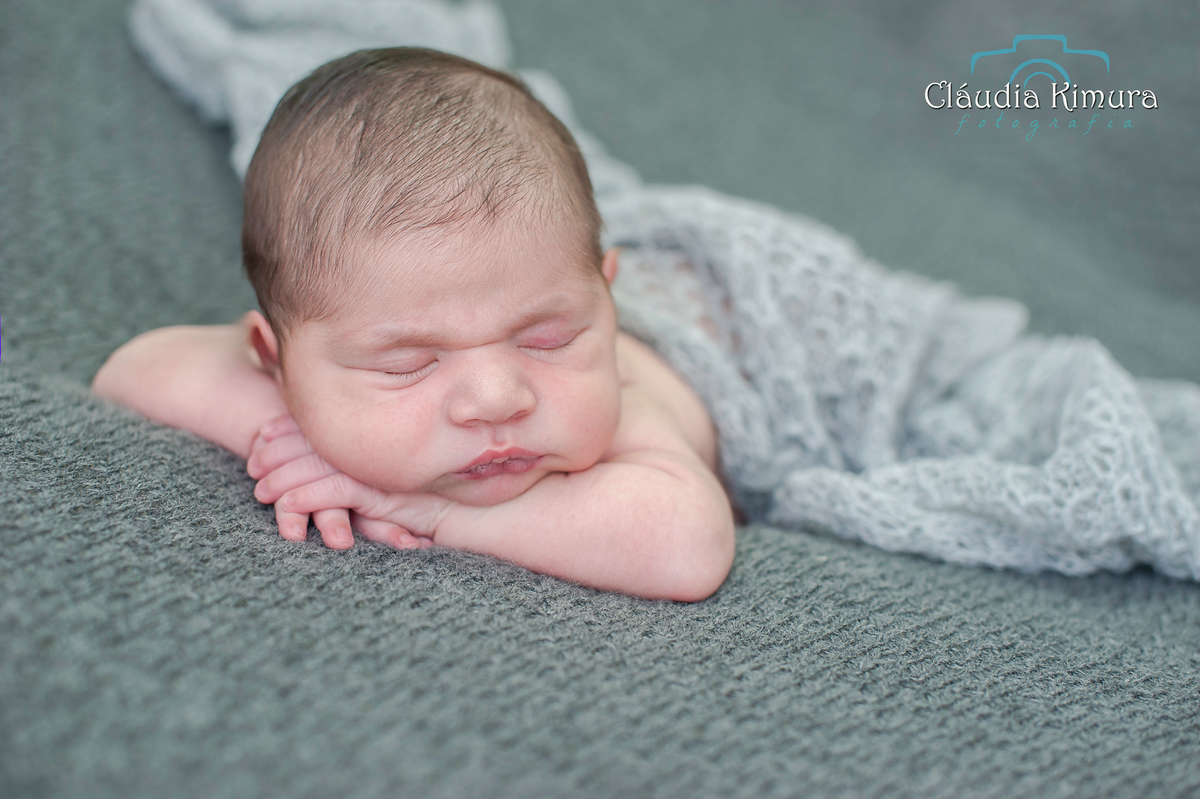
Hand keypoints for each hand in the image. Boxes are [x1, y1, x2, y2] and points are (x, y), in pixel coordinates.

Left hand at [247, 414, 435, 549]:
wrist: (472, 517)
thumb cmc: (437, 501)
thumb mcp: (394, 480)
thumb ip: (366, 469)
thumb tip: (327, 459)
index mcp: (375, 436)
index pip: (325, 424)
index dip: (290, 426)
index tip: (264, 433)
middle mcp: (375, 447)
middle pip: (318, 440)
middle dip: (279, 450)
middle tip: (253, 463)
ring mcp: (379, 468)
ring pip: (321, 464)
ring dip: (285, 477)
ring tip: (261, 491)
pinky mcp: (385, 493)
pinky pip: (338, 490)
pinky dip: (308, 497)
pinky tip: (286, 505)